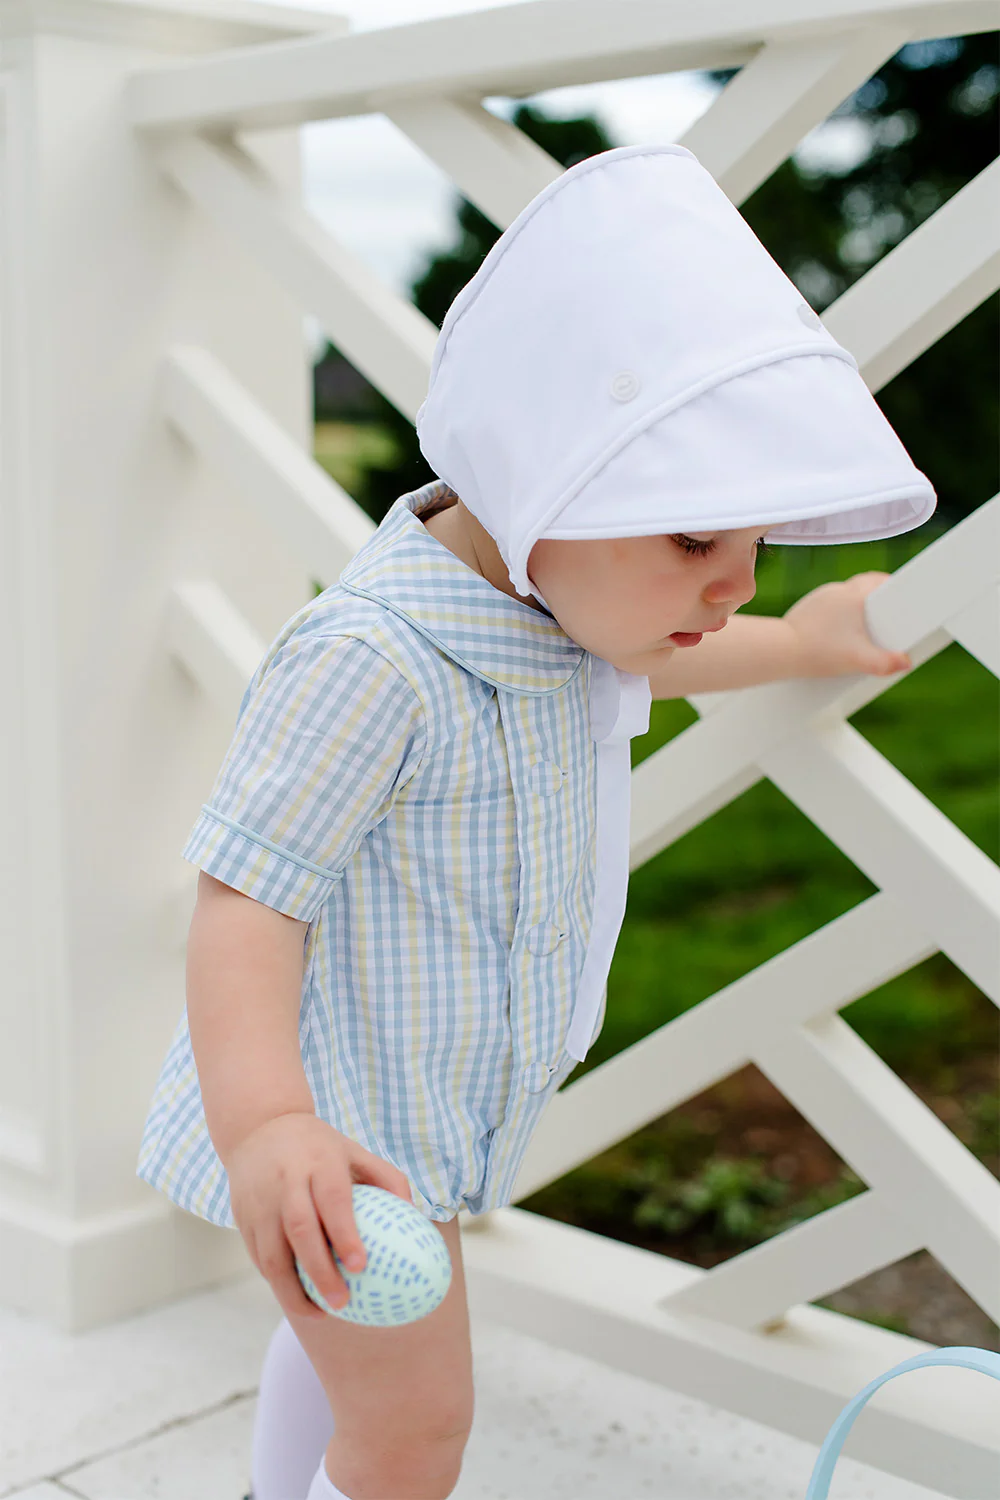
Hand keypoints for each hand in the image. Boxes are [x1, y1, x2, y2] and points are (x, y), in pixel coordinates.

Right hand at [226, 1111, 413, 1322]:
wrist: (258, 1127)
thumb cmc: (319, 1147)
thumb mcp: (354, 1150)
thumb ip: (387, 1178)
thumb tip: (415, 1218)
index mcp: (319, 1161)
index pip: (332, 1200)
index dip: (345, 1234)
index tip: (362, 1266)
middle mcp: (286, 1180)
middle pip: (300, 1230)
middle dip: (319, 1271)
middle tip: (342, 1302)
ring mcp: (259, 1201)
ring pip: (271, 1253)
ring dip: (292, 1290)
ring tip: (318, 1313)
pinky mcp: (241, 1217)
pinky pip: (258, 1257)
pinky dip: (277, 1282)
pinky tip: (298, 1297)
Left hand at [783, 572, 911, 679]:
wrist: (780, 651)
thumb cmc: (819, 651)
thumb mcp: (858, 660)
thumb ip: (885, 663)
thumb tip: (906, 662)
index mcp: (855, 595)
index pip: (880, 580)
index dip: (893, 587)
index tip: (901, 598)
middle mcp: (837, 590)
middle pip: (864, 586)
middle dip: (877, 599)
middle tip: (885, 618)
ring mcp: (820, 598)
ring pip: (846, 596)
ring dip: (856, 607)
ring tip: (863, 629)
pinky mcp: (807, 608)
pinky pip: (830, 606)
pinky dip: (838, 615)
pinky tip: (840, 633)